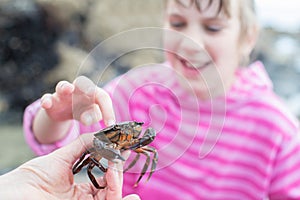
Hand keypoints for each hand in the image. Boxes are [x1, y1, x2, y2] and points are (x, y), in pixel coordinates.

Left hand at [0, 133, 139, 199]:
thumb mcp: (63, 157)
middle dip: (118, 174)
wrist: (18, 191)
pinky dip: (118, 198)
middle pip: (111, 188)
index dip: (114, 165)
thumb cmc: (35, 175)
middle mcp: (86, 198)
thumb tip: (104, 134)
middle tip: (118, 160)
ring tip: (115, 171)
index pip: (106, 177)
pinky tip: (129, 195)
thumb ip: (84, 144)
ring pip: (112, 198)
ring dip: (119, 185)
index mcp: (82, 187)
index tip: (121, 150)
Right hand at [40, 76, 114, 125]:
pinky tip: (47, 104)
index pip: (103, 97)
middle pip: (82, 82)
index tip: (110, 124)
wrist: (64, 112)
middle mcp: (78, 90)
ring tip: (68, 89)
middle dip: (86, 85)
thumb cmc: (83, 111)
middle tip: (90, 92)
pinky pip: (47, 97)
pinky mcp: (51, 100)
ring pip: (63, 85)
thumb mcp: (90, 115)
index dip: (108, 110)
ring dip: (65, 86)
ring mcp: (63, 94)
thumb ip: (92, 116)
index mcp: (92, 93)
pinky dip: (46, 100)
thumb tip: (88, 119)